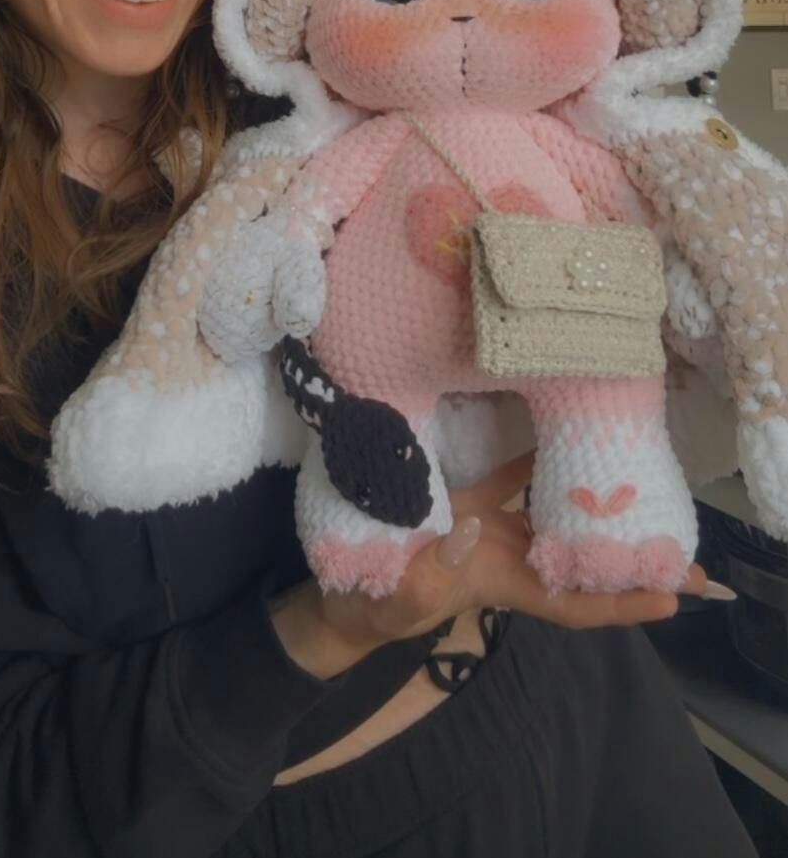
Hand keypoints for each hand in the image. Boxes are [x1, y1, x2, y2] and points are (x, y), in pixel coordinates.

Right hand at [271, 451, 708, 676]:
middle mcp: (507, 555)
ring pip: (555, 515)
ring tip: (644, 485)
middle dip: (629, 558)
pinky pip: (510, 476)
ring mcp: (489, 527)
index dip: (618, 601)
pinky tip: (558, 426)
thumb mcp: (394, 598)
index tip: (669, 597)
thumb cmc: (368, 605)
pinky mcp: (465, 501)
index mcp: (497, 582)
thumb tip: (474, 532)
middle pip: (580, 559)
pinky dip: (534, 455)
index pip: (569, 601)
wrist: (341, 588)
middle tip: (689, 553)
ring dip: (597, 506)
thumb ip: (428, 573)